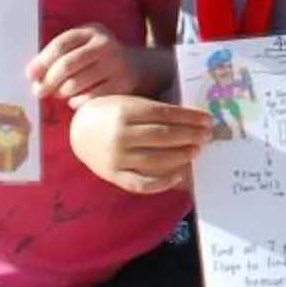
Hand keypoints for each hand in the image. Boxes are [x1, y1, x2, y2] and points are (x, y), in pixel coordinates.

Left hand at [30, 24, 154, 105]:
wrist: (139, 67)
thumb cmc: (99, 58)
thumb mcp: (84, 45)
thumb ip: (61, 54)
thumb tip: (34, 77)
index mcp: (91, 31)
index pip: (60, 45)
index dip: (41, 61)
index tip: (30, 75)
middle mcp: (105, 45)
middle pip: (66, 65)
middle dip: (47, 81)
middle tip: (39, 92)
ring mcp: (116, 65)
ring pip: (75, 84)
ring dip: (60, 93)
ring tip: (59, 94)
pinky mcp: (123, 85)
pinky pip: (89, 98)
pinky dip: (76, 102)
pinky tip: (75, 100)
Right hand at [67, 94, 212, 195]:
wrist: (77, 132)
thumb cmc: (109, 113)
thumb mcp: (127, 102)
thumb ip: (154, 110)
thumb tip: (192, 118)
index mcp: (125, 111)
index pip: (165, 114)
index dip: (190, 117)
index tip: (208, 119)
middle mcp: (120, 135)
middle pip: (164, 136)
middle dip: (190, 136)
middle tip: (207, 136)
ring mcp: (117, 158)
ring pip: (157, 160)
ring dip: (181, 156)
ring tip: (196, 151)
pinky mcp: (114, 176)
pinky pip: (142, 183)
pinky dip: (163, 182)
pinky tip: (179, 175)